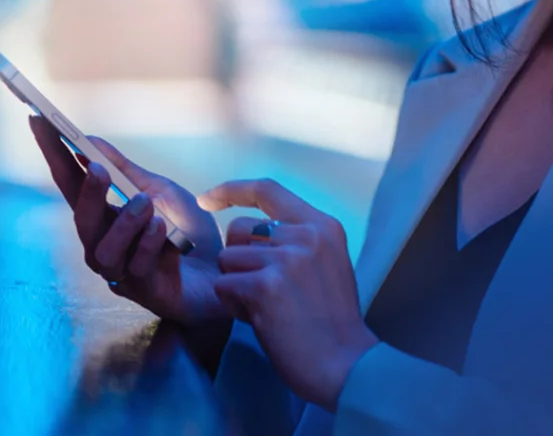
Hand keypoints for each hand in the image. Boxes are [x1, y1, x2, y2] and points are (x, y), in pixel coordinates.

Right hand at [30, 116, 226, 326]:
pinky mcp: (145, 292)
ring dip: (124, 222)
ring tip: (145, 204)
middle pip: (81, 221)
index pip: (71, 185)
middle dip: (87, 193)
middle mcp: (104, 246)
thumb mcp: (159, 190)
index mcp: (104, 219)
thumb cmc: (189, 232)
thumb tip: (90, 140)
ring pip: (103, 250)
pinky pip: (137, 267)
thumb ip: (125, 171)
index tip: (39, 121)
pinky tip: (163, 229)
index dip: (54, 155)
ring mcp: (121, 273)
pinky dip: (149, 244)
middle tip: (97, 168)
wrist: (224, 270)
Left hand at [200, 179, 378, 411]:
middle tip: (260, 289)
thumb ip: (298, 242)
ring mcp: (286, 259)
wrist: (346, 364)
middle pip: (238, 228)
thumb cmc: (333, 321)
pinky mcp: (265, 286)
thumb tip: (253, 232)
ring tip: (264, 308)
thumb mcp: (328, 263)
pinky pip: (224, 286)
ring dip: (235, 285)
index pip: (268, 189)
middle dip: (237, 258)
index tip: (207, 199)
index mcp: (322, 226)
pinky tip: (259, 320)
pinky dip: (233, 306)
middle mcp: (305, 235)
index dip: (231, 190)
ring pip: (227, 259)